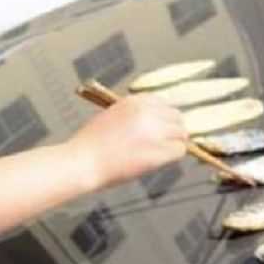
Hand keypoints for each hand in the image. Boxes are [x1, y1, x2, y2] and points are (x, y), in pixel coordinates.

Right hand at [65, 94, 187, 191]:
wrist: (83, 161)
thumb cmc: (90, 145)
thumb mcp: (110, 117)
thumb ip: (132, 116)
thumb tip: (154, 123)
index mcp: (133, 101)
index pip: (162, 103)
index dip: (163, 116)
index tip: (161, 126)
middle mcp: (146, 112)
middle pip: (175, 116)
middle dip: (172, 128)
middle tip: (167, 140)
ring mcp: (154, 131)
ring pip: (180, 133)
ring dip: (175, 141)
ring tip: (163, 151)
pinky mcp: (158, 150)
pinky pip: (179, 149)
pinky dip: (174, 154)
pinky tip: (162, 159)